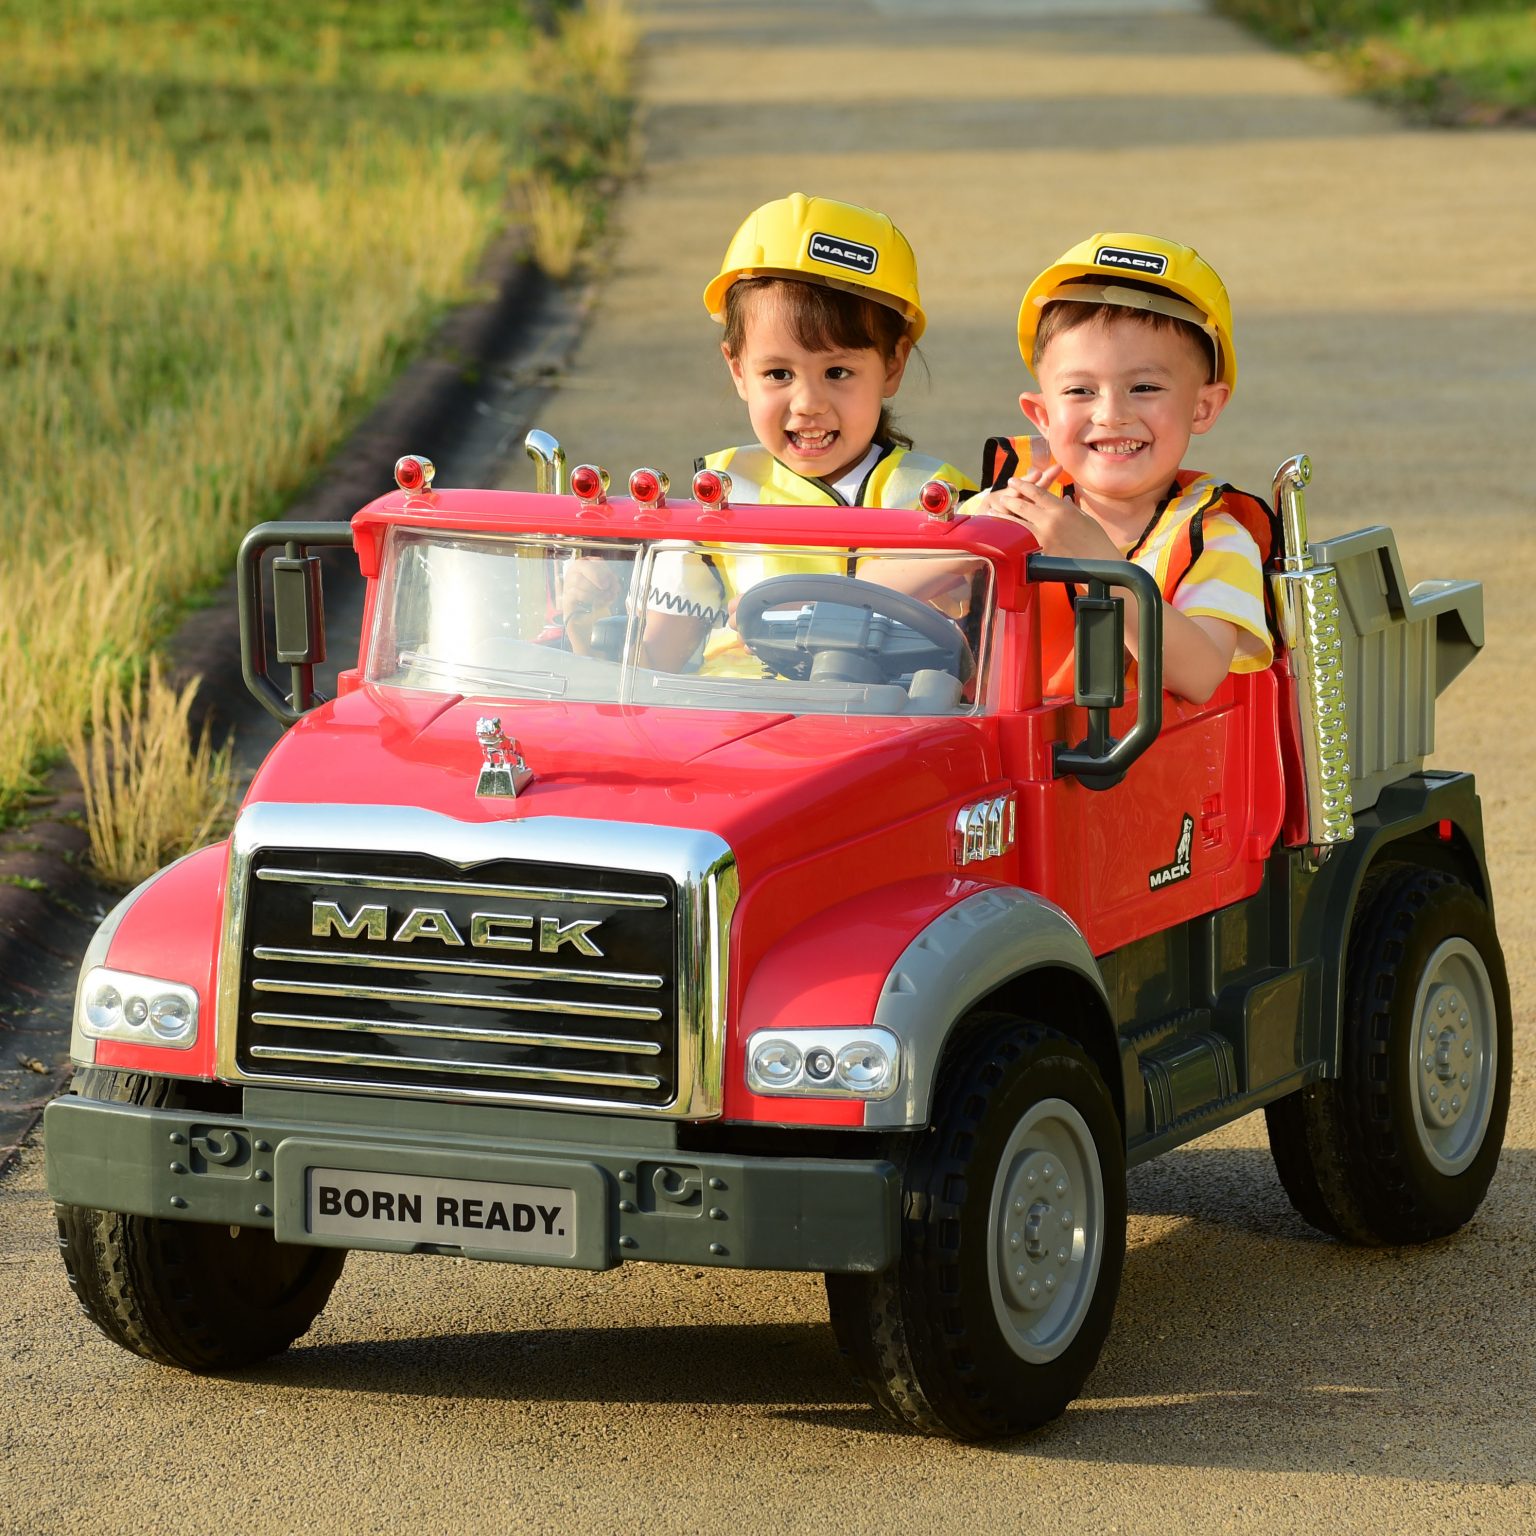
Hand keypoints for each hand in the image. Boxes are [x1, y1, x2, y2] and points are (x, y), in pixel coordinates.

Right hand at [561, 556, 621, 652]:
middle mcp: (574, 588)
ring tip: (604, 598)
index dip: (599, 566)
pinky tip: (596, 604)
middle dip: (595, 573)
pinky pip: (571, 594)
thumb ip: (611, 589)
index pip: (586, 562)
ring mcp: (568, 599)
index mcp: (585, 584)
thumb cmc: (605, 627)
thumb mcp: (612, 603)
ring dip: (594, 587)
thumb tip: (613, 580)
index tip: (611, 578)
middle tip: (607, 586)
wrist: (598, 649)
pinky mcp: (567, 611)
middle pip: (577, 565)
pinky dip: (587, 596)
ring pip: (574, 579)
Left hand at [980, 466, 1119, 563]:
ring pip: (1018, 523)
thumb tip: (1063, 499)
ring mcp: (1043, 536)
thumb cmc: (1096, 540)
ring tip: (994, 511)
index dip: (1023, 485)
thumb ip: (1070, 507)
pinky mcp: (1041, 551)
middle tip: (1001, 495)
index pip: (1037, 493)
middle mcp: (1050, 520)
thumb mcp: (1085, 518)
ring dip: (1003, 516)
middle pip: (1023, 506)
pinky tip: (1002, 532)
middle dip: (1009, 499)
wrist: (1100, 562)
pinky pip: (1022, 540)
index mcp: (1061, 509)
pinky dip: (1010, 535)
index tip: (1013, 480)